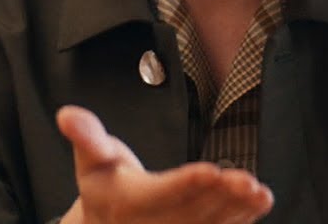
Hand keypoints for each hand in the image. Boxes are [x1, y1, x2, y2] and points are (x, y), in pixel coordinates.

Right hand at [56, 105, 273, 223]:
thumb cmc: (105, 183)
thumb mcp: (92, 158)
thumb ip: (87, 136)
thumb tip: (66, 114)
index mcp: (127, 202)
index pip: (159, 193)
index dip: (185, 183)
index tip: (210, 170)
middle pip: (191, 211)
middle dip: (220, 196)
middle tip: (246, 180)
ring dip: (237, 210)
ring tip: (259, 193)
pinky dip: (242, 218)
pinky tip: (262, 201)